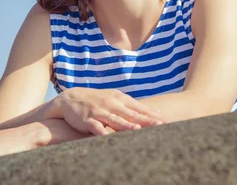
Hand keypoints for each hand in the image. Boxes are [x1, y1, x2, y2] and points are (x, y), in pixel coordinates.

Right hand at [45, 88, 165, 135]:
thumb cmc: (97, 101)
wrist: (70, 98)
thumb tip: (153, 113)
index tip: (166, 121)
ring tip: (138, 129)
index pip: (139, 108)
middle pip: (131, 114)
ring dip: (126, 125)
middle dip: (146, 120)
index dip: (152, 115)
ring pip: (115, 119)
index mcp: (119, 99)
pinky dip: (102, 131)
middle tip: (160, 126)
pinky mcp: (87, 120)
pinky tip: (108, 137)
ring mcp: (99, 112)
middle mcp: (111, 104)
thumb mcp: (114, 99)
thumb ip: (131, 107)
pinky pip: (96, 127)